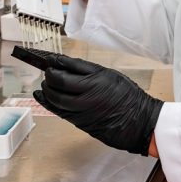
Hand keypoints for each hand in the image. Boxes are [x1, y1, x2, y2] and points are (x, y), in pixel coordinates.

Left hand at [33, 53, 162, 155]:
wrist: (139, 121)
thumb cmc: (128, 97)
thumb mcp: (111, 75)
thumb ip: (89, 71)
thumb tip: (68, 65)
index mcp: (97, 78)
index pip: (69, 66)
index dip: (55, 61)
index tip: (49, 59)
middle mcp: (88, 93)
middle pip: (59, 81)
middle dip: (49, 75)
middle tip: (47, 71)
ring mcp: (83, 109)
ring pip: (55, 98)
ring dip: (47, 90)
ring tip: (45, 84)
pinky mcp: (80, 122)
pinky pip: (59, 112)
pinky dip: (47, 103)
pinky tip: (41, 97)